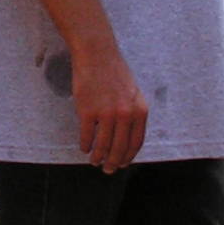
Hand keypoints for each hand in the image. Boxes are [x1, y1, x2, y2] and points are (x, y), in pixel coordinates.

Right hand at [70, 41, 148, 171]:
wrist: (96, 54)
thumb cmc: (114, 72)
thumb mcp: (133, 93)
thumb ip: (133, 113)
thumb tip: (128, 138)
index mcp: (139, 111)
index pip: (136, 143)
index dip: (128, 157)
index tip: (123, 163)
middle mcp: (125, 114)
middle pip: (120, 148)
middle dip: (114, 163)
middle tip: (108, 170)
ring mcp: (106, 113)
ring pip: (103, 145)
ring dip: (98, 157)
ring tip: (94, 161)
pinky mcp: (87, 111)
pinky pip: (87, 136)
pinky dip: (85, 145)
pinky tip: (84, 147)